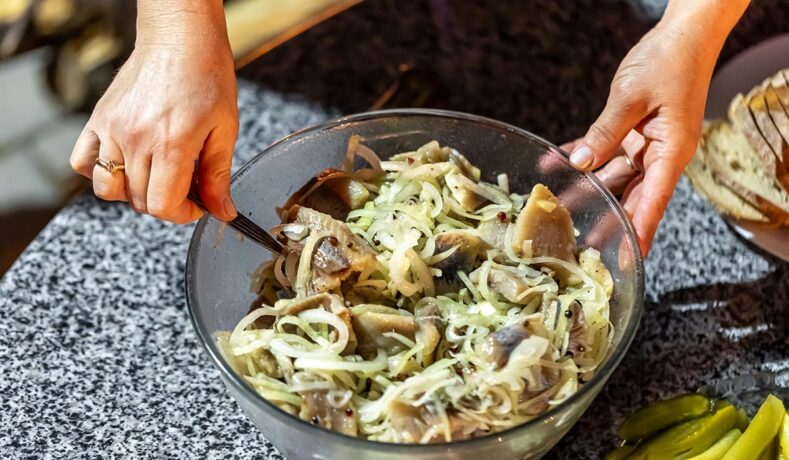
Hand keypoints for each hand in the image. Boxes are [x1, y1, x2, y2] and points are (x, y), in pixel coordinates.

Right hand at [70, 1, 237, 223]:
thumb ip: (219, 176)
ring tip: (155, 176)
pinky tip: (125, 163)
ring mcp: (112, 129)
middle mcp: (136, 140)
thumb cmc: (207, 78)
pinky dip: (99, 172)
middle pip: (140, 201)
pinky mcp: (98, 119)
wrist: (180, 40)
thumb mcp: (225, 130)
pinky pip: (83, 163)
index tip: (196, 204)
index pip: (163, 206)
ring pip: (110, 189)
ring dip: (133, 193)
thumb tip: (223, 212)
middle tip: (184, 186)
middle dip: (166, 203)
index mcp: (172, 145)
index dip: (183, 214)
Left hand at [564, 0, 747, 254]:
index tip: (631, 259)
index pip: (654, 201)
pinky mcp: (633, 131)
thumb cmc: (668, 62)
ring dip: (586, 188)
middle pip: (633, 195)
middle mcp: (661, 153)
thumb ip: (605, 132)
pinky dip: (581, 155)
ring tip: (558, 206)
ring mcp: (647, 144)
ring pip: (614, 176)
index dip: (640, 231)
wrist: (682, 34)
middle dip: (609, 220)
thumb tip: (581, 163)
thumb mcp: (631, 97)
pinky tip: (555, 162)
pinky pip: (604, 149)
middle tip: (585, 245)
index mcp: (671, 152)